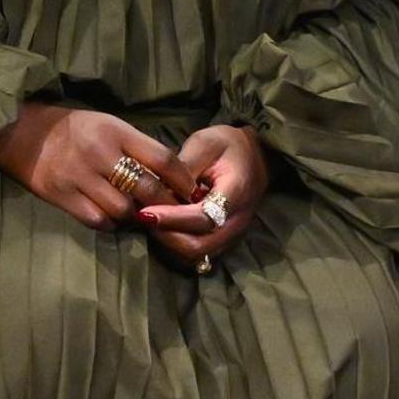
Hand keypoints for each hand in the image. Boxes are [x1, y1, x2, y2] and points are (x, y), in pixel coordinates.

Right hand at [0, 104, 196, 228]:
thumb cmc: (72, 128)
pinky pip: (97, 220)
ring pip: (123, 209)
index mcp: (114, 131)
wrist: (22, 133)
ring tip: (136, 212)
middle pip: (147, 188)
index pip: (162, 158)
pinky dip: (109, 222)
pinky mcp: (62, 195)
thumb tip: (170, 174)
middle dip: (164, 204)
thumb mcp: (107, 125)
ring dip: (134, 215)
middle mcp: (99, 153)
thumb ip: (136, 147)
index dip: (181, 179)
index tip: (191, 191)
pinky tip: (110, 215)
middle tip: (171, 210)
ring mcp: (79, 176)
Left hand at [137, 125, 267, 267]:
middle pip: (199, 245)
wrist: (256, 155)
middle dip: (167, 236)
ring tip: (150, 220)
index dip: (172, 219)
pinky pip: (198, 252)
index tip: (145, 213)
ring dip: (169, 242)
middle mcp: (237, 221)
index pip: (204, 218)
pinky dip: (177, 243)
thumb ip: (183, 168)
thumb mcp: (205, 144)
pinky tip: (162, 226)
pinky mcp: (223, 239)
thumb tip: (157, 189)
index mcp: (236, 193)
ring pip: (197, 254)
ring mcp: (232, 234)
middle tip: (142, 217)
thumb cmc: (228, 146)